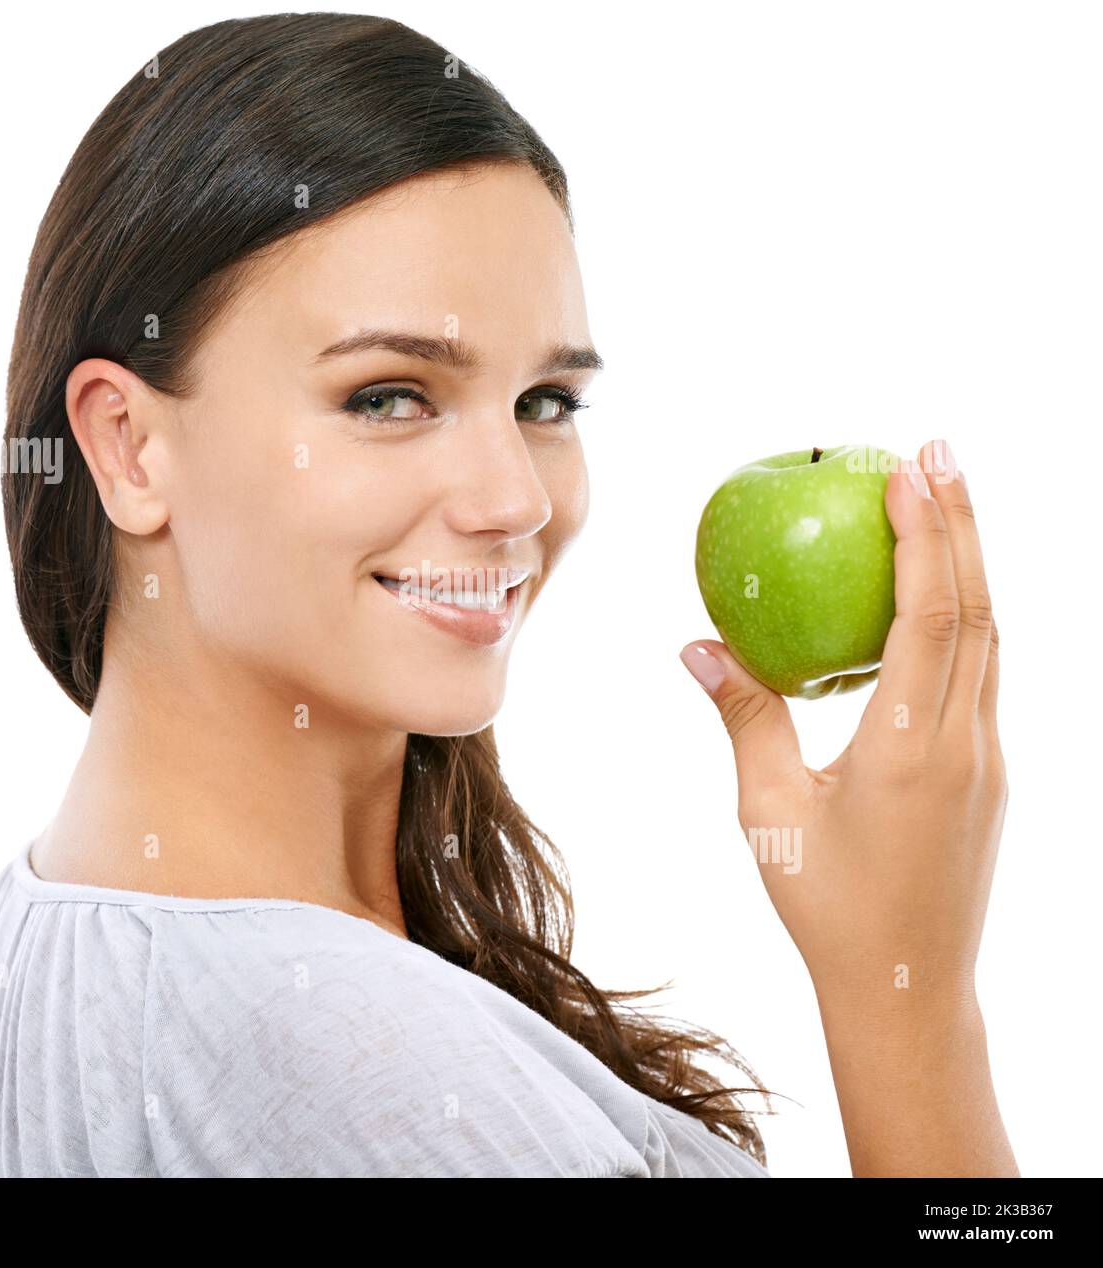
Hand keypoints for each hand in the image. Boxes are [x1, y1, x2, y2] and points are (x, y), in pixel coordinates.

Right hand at [680, 439, 1006, 1011]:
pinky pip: (980, 673)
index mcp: (913, 748)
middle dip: (962, 522)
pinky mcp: (986, 774)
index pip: (929, 617)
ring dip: (969, 564)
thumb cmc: (830, 909)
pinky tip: (932, 599)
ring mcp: (987, 759)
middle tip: (936, 450)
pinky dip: (962, 616)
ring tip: (944, 502)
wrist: (910, 989)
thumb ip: (744, 717)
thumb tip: (698, 645)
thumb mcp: (768, 811)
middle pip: (978, 609)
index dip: (926, 536)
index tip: (909, 469)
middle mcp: (966, 743)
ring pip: (990, 639)